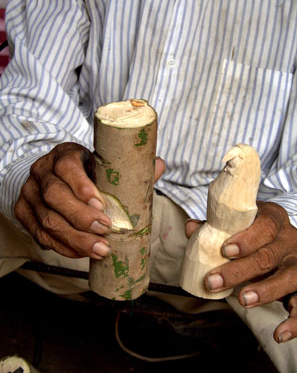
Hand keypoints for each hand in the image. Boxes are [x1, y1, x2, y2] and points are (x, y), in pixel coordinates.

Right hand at [15, 142, 164, 258]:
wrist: (53, 174)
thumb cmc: (84, 171)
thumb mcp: (101, 163)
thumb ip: (128, 168)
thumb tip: (160, 165)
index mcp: (63, 156)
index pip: (67, 166)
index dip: (82, 186)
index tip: (101, 204)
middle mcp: (42, 172)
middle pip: (55, 196)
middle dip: (81, 218)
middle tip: (105, 231)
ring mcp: (30, 194)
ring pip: (47, 220)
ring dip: (74, 239)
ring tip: (99, 250)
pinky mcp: (24, 213)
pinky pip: (40, 235)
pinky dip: (62, 247)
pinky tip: (81, 253)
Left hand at [185, 201, 296, 342]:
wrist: (279, 241)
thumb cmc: (253, 233)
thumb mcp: (238, 225)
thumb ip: (215, 227)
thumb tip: (190, 227)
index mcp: (274, 219)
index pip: (265, 226)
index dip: (246, 239)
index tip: (225, 250)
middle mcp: (289, 240)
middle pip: (268, 255)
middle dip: (239, 271)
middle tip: (213, 281)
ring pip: (288, 278)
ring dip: (264, 291)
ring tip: (242, 300)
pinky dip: (294, 322)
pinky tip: (278, 334)